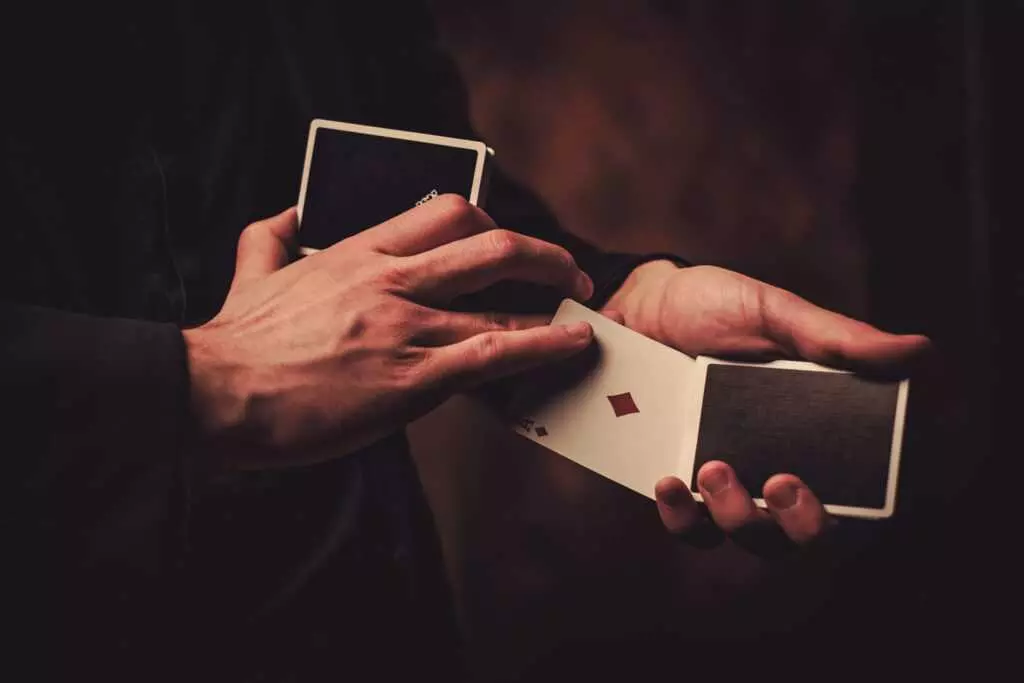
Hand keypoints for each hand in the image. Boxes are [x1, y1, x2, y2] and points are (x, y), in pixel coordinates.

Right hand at [184, 195, 594, 469]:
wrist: (214, 393)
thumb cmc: (237, 341)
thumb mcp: (253, 268)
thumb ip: (274, 234)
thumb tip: (291, 211)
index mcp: (359, 251)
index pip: (446, 212)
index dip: (491, 224)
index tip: (510, 244)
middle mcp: (392, 280)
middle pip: (490, 245)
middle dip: (543, 255)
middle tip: (569, 273)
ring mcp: (405, 328)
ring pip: (501, 302)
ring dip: (554, 304)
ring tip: (584, 313)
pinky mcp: (410, 379)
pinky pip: (492, 354)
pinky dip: (542, 346)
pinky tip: (572, 345)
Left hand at [606, 261, 930, 548]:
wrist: (637, 303)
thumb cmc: (713, 306)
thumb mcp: (774, 313)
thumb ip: (836, 338)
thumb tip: (918, 352)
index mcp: (811, 427)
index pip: (855, 485)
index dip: (863, 502)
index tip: (844, 480)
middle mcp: (771, 462)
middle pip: (804, 530)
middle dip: (800, 524)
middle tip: (781, 483)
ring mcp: (723, 478)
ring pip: (745, 534)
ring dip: (737, 516)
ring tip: (712, 469)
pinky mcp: (675, 482)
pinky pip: (685, 524)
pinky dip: (680, 515)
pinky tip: (669, 483)